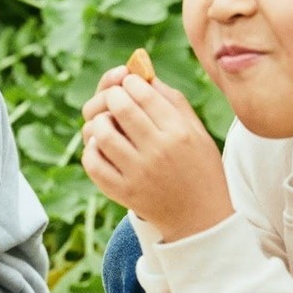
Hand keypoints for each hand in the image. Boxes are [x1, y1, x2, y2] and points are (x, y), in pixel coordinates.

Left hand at [80, 65, 233, 241]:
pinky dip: (92, 149)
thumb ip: (172, 101)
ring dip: (98, 121)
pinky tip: (102, 146)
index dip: (130, 81)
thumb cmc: (199, 168)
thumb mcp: (196, 132)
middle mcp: (158, 150)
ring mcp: (138, 173)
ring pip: (101, 132)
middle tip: (114, 98)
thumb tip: (143, 73)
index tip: (128, 82)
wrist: (200, 219)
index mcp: (179, 132)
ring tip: (107, 122)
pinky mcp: (122, 191)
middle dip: (112, 95)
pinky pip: (93, 162)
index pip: (143, 93)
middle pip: (119, 107)